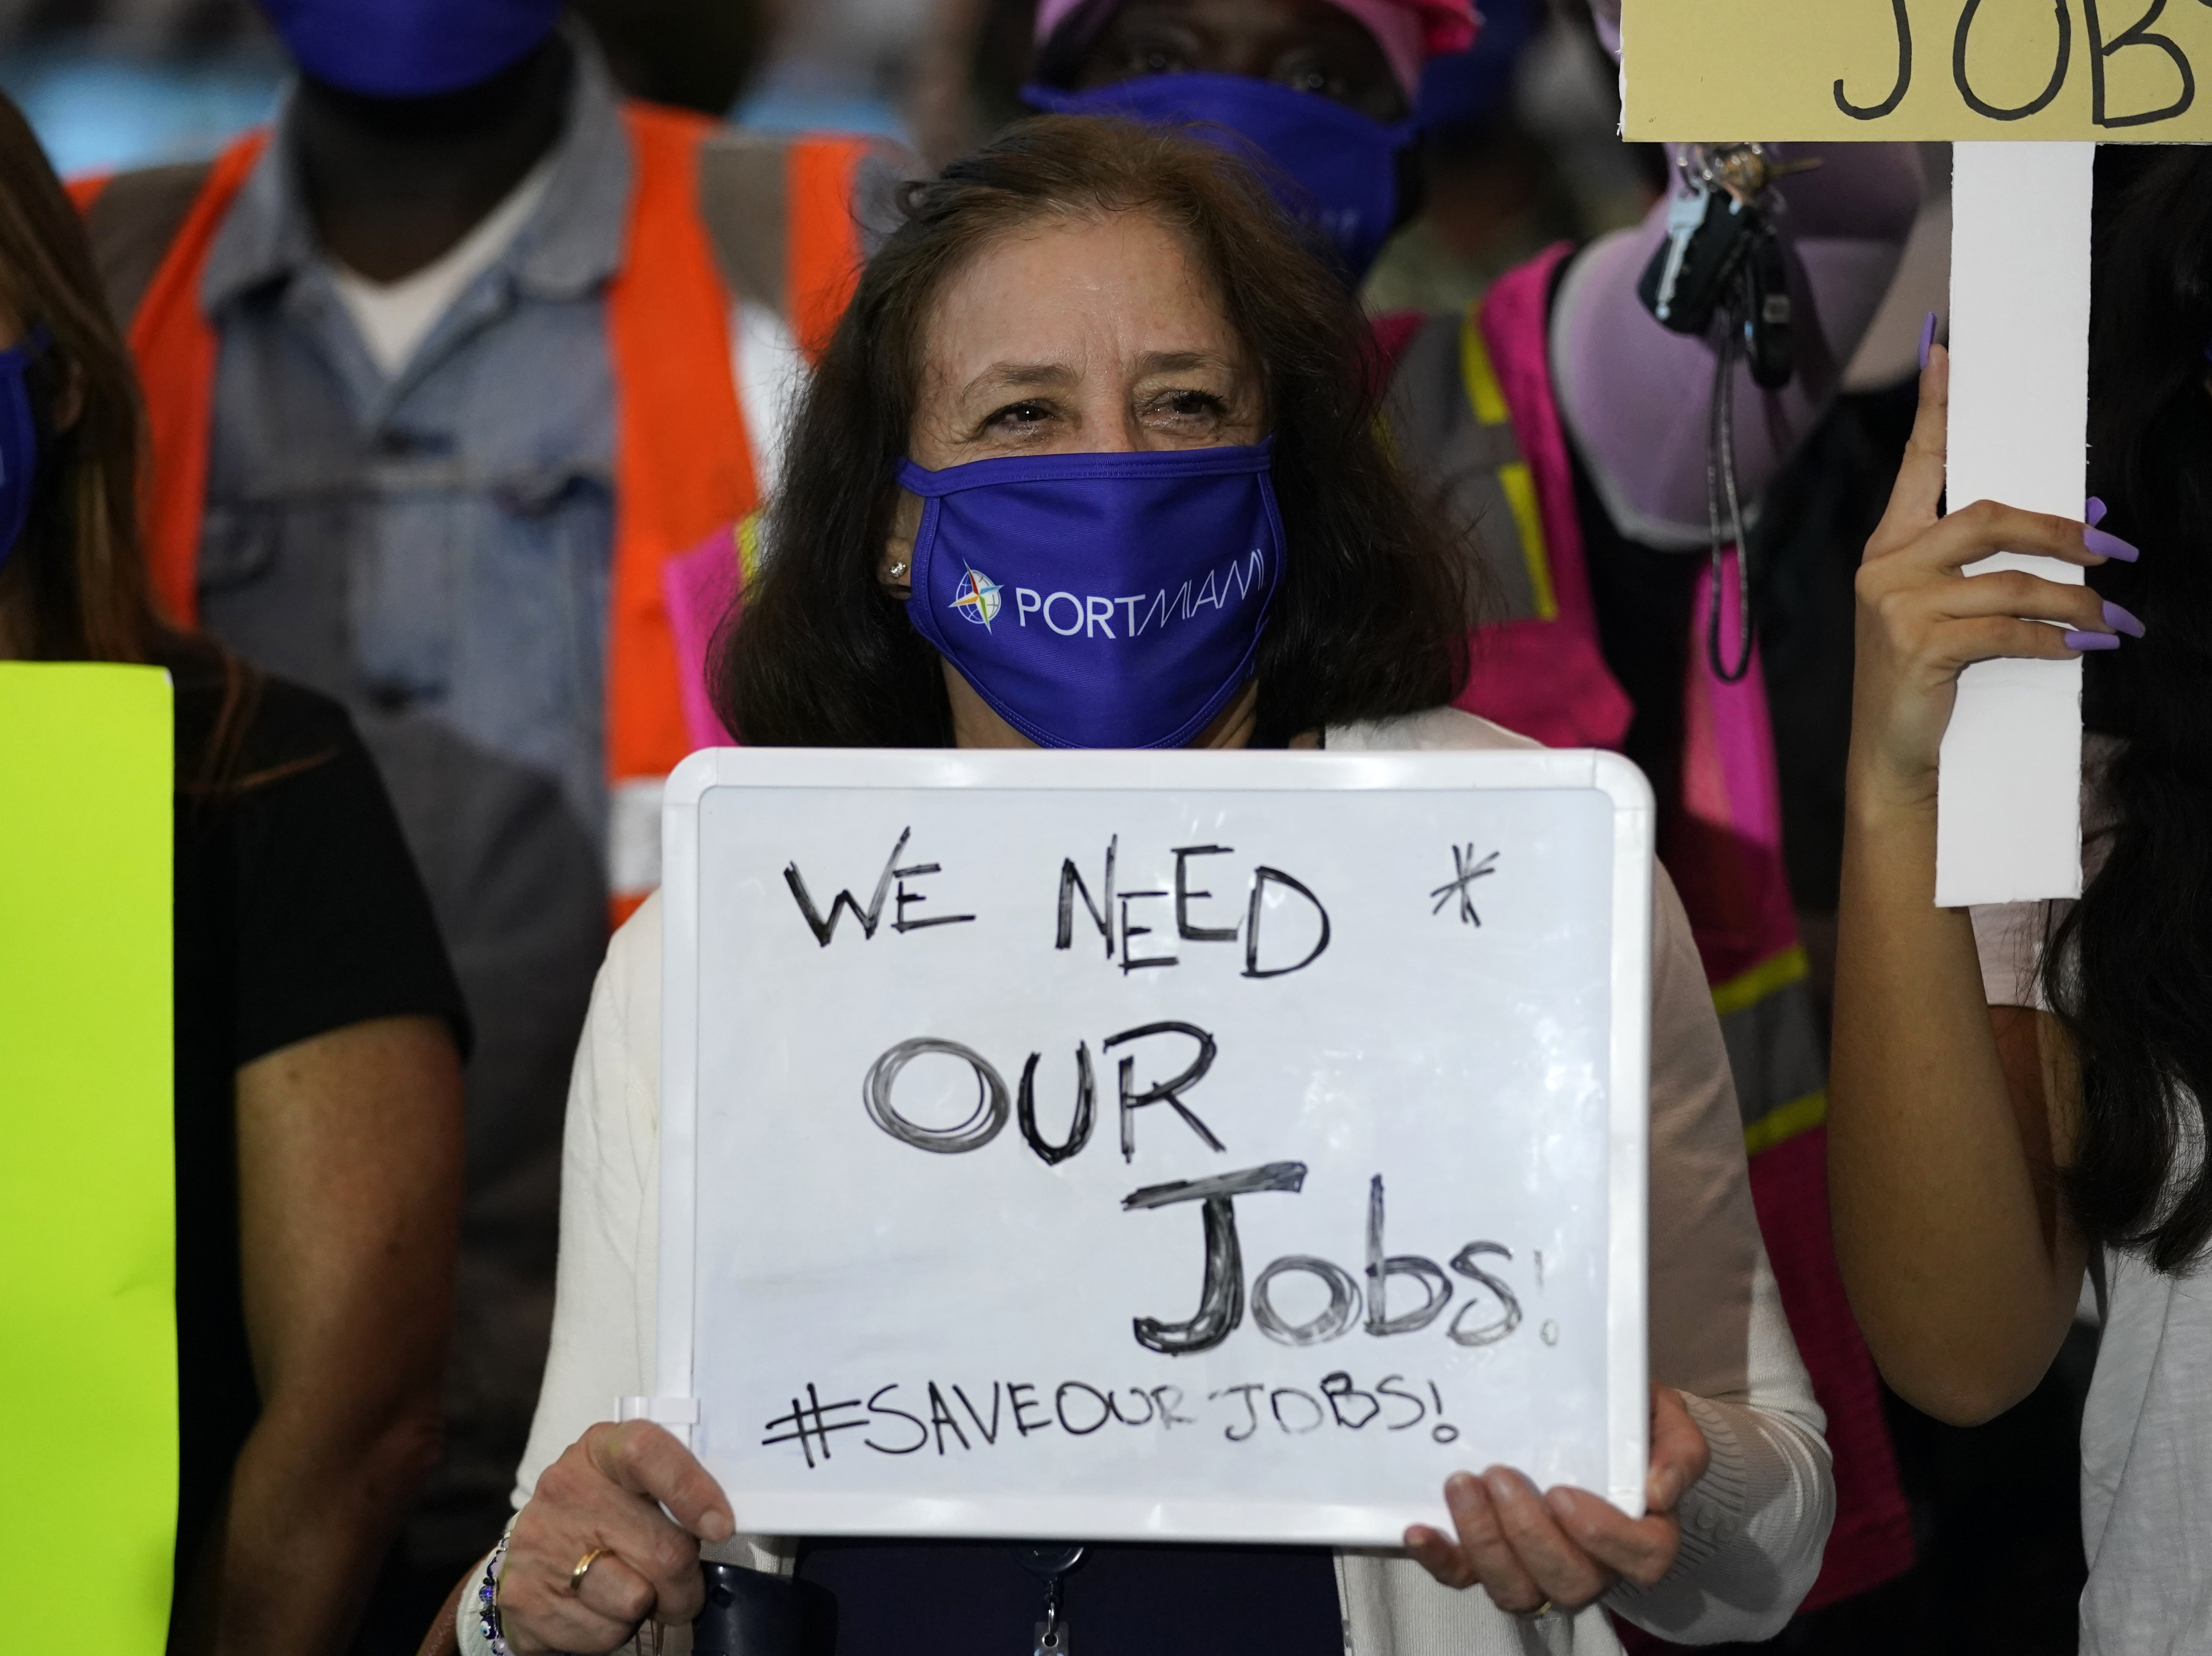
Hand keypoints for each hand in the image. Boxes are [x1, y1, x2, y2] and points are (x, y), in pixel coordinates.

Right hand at [496, 1421, 735, 1655]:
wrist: (532, 1559)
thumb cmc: (603, 1515)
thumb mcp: (635, 1483)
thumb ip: (675, 1489)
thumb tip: (720, 1523)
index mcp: (600, 1450)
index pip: (646, 1451)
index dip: (691, 1490)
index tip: (721, 1526)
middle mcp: (565, 1490)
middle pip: (663, 1549)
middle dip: (687, 1579)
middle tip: (682, 1581)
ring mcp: (542, 1545)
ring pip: (637, 1599)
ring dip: (652, 1606)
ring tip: (632, 1587)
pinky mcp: (528, 1598)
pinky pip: (606, 1632)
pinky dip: (616, 1629)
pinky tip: (600, 1606)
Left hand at [1403, 1383, 1710, 1614]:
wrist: (1590, 1420)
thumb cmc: (1627, 1423)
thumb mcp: (1662, 1417)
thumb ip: (1677, 1448)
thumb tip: (1658, 1491)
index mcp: (1642, 1535)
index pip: (1641, 1560)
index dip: (1603, 1537)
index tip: (1563, 1493)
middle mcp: (1592, 1565)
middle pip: (1570, 1582)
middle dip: (1529, 1534)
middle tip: (1499, 1475)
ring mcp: (1538, 1568)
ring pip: (1517, 1590)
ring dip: (1484, 1543)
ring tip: (1461, 1484)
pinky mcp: (1491, 1559)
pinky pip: (1465, 1577)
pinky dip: (1439, 1559)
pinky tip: (1418, 1529)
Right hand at [1850, 345, 2129, 808]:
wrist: (1893, 759)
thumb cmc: (1926, 683)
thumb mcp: (1948, 615)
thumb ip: (1991, 570)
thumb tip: (2087, 528)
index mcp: (1888, 548)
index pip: (1917, 465)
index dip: (1935, 410)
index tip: (1947, 353)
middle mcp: (1884, 566)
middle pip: (1984, 516)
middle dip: (2060, 530)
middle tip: (2116, 548)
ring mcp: (1895, 605)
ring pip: (2007, 580)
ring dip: (2074, 600)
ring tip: (2114, 620)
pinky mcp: (1916, 646)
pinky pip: (2005, 630)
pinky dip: (2052, 639)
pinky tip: (2080, 650)